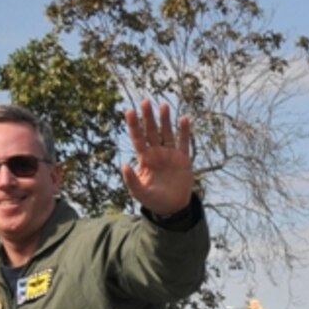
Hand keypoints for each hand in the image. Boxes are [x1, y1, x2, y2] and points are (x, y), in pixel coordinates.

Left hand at [123, 99, 195, 218]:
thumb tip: (124, 165)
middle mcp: (156, 153)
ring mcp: (170, 154)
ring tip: (164, 106)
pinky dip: (184, 131)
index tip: (129, 111)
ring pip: (166, 133)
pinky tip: (184, 119)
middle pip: (151, 131)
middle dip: (148, 117)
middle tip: (145, 102)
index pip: (138, 138)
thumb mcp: (139, 192)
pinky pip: (183, 142)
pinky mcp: (183, 159)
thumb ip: (131, 180)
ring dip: (165, 120)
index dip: (133, 125)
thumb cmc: (153, 200)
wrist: (172, 207)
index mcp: (144, 159)